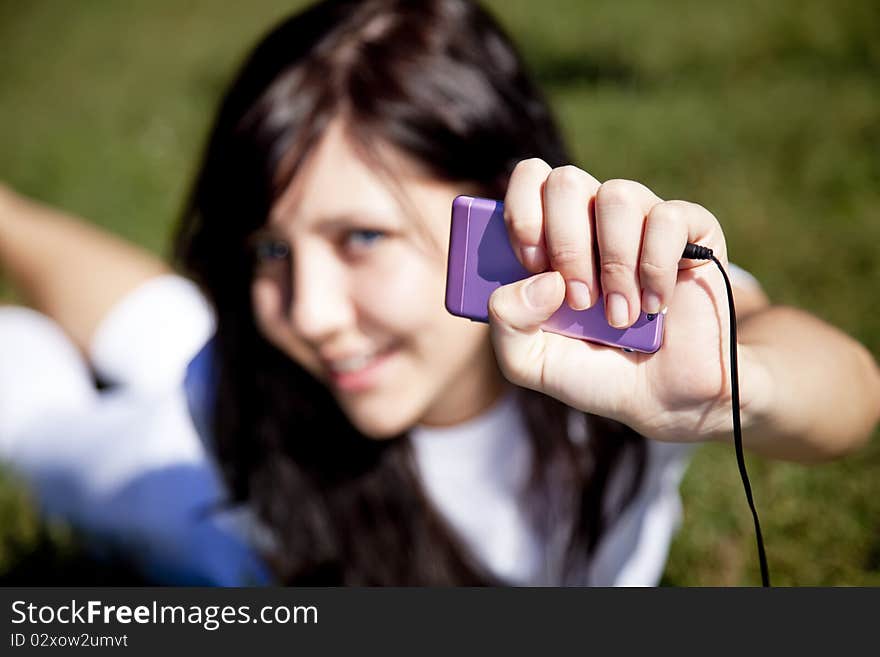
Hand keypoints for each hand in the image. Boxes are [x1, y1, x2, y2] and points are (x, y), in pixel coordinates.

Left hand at [488, 159, 759, 441]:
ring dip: (614, 265)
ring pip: (617, 195)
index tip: (531, 262)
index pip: (528, 179)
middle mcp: (593, 218)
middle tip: (579, 300)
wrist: (664, 399)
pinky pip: (668, 217)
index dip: (522, 212)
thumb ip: (506, 323)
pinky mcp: (690, 230)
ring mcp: (641, 220)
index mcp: (549, 236)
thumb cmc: (593, 372)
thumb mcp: (529, 362)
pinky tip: (657, 304)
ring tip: (620, 316)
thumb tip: (542, 279)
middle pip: (566, 181)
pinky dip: (657, 269)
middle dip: (567, 245)